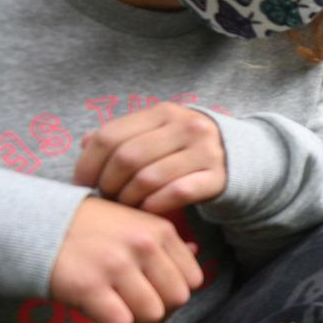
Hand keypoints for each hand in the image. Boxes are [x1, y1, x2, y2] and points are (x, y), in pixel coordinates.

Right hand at [49, 198, 203, 322]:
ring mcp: (117, 266)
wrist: (33, 223)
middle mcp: (144, 246)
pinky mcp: (90, 286)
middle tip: (139, 316)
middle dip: (161, 314)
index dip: (176, 295)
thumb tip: (196, 250)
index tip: (157, 299)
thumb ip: (162, 239)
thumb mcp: (130, 221)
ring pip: (151, 314)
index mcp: (160, 230)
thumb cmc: (85, 226)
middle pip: (176, 299)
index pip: (193, 278)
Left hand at [72, 103, 226, 215]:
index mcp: (164, 112)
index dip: (88, 163)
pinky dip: (154, 205)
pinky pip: (176, 193)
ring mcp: (205, 151)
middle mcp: (186, 126)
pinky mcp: (218, 177)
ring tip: (125, 206)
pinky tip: (147, 210)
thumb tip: (85, 143)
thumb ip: (123, 136)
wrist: (241, 158)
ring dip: (129, 199)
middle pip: (128, 158)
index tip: (82, 183)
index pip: (110, 135)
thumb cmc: (186, 149)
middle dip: (109, 184)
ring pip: (149, 178)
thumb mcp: (157, 133)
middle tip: (106, 198)